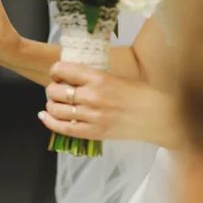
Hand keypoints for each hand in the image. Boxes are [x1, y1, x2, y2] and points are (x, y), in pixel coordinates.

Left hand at [39, 62, 181, 148]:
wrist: (158, 116)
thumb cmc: (140, 94)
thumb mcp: (115, 77)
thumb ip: (93, 77)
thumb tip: (71, 74)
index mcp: (98, 78)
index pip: (63, 69)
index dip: (55, 71)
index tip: (56, 73)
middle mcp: (92, 96)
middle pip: (55, 91)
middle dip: (52, 88)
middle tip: (57, 90)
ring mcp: (91, 116)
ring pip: (56, 109)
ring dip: (50, 105)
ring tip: (54, 103)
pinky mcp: (94, 132)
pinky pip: (63, 128)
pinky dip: (49, 122)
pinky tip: (44, 116)